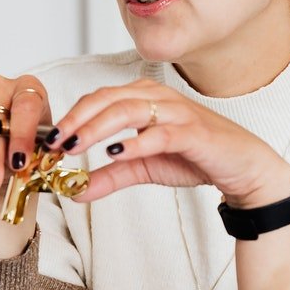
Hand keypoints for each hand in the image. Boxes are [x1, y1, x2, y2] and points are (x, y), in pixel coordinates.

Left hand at [50, 79, 289, 206]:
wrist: (241, 168)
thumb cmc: (194, 157)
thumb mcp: (143, 168)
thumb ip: (110, 176)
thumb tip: (75, 191)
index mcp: (143, 98)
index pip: (98, 98)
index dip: (71, 116)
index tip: (49, 141)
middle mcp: (157, 97)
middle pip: (107, 99)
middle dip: (76, 119)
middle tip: (54, 142)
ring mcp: (176, 112)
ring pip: (128, 109)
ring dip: (97, 127)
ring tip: (75, 146)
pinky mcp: (193, 132)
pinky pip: (159, 133)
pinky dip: (135, 142)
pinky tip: (114, 153)